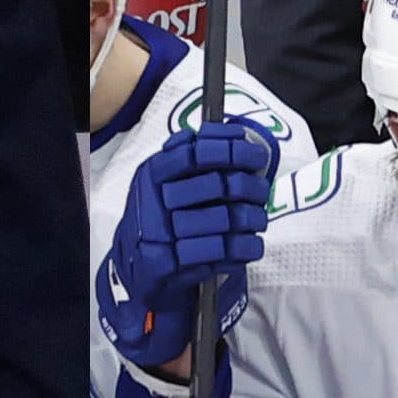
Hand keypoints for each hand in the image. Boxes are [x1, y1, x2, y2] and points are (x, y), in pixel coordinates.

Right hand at [97, 124, 273, 375]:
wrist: (136, 265)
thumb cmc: (162, 215)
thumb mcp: (165, 178)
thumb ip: (193, 152)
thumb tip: (234, 131)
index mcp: (153, 172)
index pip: (196, 153)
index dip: (232, 151)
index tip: (258, 156)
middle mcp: (154, 200)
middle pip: (217, 185)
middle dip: (251, 187)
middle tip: (262, 192)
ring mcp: (160, 234)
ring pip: (225, 220)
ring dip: (253, 219)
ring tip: (259, 220)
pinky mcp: (170, 264)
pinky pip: (220, 253)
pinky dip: (245, 247)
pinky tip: (251, 244)